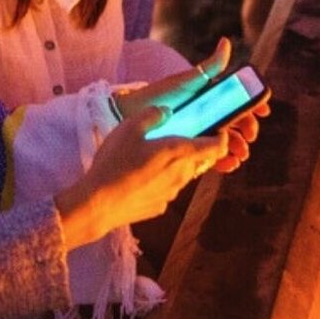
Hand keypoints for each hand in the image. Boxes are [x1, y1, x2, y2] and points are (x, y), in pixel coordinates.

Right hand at [54, 105, 226, 247]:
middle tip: (175, 138)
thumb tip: (166, 111)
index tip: (217, 130)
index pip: (216, 147)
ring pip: (183, 175)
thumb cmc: (115, 163)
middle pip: (199, 160)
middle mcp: (181, 175)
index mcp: (179, 153)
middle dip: (194, 149)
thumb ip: (152, 115)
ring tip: (153, 157)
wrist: (98, 205)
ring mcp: (171, 193)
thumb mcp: (129, 128)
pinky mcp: (159, 207)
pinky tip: (141, 178)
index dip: (221, 138)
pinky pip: (167, 189)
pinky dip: (161, 181)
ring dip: (177, 165)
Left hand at [114, 39, 267, 173]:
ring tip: (239, 154)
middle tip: (249, 137)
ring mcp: (200, 133)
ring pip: (226, 142)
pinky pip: (210, 157)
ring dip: (238, 148)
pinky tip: (228, 164)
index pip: (238, 102)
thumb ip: (209, 67)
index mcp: (211, 99)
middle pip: (237, 125)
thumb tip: (226, 42)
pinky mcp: (190, 149)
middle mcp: (208, 116)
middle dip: (247, 131)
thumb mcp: (187, 81)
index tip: (263, 111)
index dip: (254, 106)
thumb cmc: (161, 95)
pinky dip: (223, 162)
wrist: (133, 117)